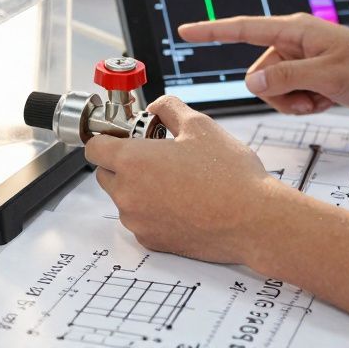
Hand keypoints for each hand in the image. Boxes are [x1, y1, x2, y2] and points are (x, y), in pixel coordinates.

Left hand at [84, 96, 291, 264]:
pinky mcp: (152, 241)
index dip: (110, 138)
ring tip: (177, 179)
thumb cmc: (230, 176)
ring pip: (124, 198)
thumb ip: (169, 109)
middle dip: (124, 162)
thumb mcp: (200, 125)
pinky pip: (141, 220)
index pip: (94, 147)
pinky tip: (183, 202)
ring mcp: (138, 221)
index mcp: (132, 162)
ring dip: (139, 187)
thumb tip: (157, 108)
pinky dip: (153, 210)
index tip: (126, 135)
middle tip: (157, 155)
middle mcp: (128, 194)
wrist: (254, 221)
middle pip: (106, 173)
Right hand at [179, 13, 348, 114]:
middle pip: (259, 74)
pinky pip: (289, 97)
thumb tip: (251, 81)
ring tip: (323, 97)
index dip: (212, 31)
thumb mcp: (328, 76)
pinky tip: (327, 99)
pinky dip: (305, 104)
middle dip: (279, 94)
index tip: (186, 30)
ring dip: (294, 102)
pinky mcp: (309, 76)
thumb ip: (286, 78)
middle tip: (312, 96)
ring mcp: (301, 61)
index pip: (243, 28)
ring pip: (273, 90)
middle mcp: (293, 43)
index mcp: (294, 31)